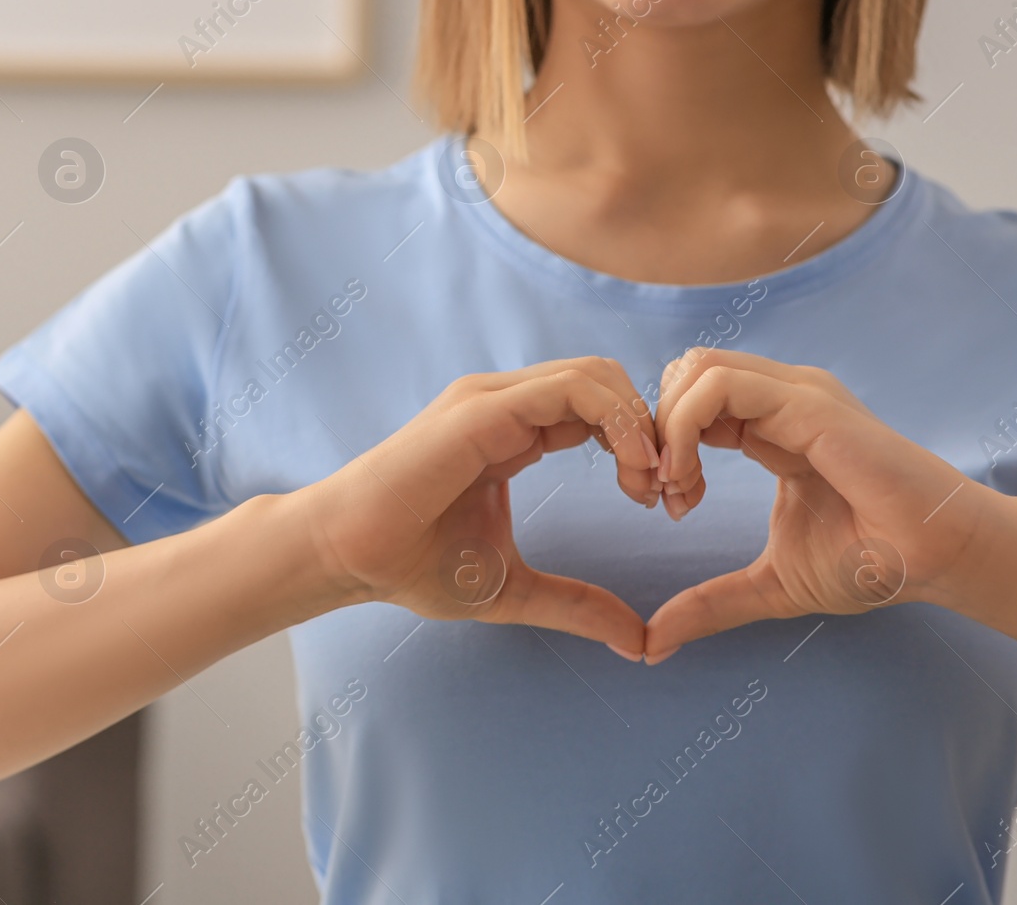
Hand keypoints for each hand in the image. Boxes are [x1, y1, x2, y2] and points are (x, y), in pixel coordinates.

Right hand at [294, 358, 660, 654]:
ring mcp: (491, 400)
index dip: (642, 447)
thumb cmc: (412, 566)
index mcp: (511, 431)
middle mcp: (504, 404)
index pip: (597, 408)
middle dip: (653, 429)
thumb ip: (577, 606)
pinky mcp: (482, 410)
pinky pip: (570, 390)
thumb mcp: (513, 590)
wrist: (348, 556)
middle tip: (669, 492)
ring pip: (596, 375)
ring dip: (641, 423)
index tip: (660, 502)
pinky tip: (631, 472)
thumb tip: (639, 642)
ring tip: (652, 484)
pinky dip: (616, 420)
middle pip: (607, 380)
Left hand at [643, 349, 999, 662]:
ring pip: (696, 369)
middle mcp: (780, 397)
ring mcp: (796, 394)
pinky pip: (721, 387)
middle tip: (659, 494)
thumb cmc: (873, 563)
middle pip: (683, 372)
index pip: (691, 398)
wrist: (937, 562)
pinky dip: (683, 427)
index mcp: (770, 423)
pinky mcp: (808, 404)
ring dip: (665, 427)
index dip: (660, 442)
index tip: (661, 501)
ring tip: (675, 489)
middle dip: (652, 428)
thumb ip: (710, 605)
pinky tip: (689, 481)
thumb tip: (652, 644)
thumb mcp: (769, 585)